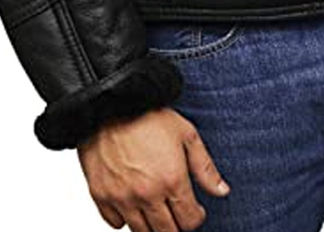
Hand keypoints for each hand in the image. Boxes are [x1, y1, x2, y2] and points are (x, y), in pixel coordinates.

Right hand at [77, 107, 230, 230]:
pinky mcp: (100, 196)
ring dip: (152, 226)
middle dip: (176, 226)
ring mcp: (122, 198)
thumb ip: (205, 167)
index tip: (195, 211)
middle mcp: (147, 194)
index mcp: (172, 180)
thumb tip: (222, 191)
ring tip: (157, 210)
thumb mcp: (186, 134)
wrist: (110, 104)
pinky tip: (132, 204)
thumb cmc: (148, 115)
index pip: (189, 221)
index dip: (196, 218)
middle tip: (177, 213)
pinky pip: (115, 223)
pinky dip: (124, 219)